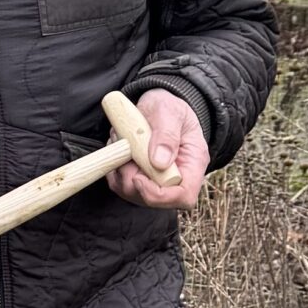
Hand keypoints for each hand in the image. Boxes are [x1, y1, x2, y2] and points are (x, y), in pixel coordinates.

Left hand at [107, 89, 209, 209]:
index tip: (139, 178)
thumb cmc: (168, 107)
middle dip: (132, 181)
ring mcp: (156, 182)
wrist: (157, 106)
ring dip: (120, 171)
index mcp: (193, 163)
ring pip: (133, 194)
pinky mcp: (139, 179)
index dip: (160, 196)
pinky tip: (120, 147)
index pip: (184, 196)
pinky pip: (120, 184)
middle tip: (126, 153)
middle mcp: (176, 178)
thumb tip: (160, 163)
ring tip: (124, 142)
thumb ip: (166, 135)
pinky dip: (114, 168)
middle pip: (154, 200)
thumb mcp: (169, 112)